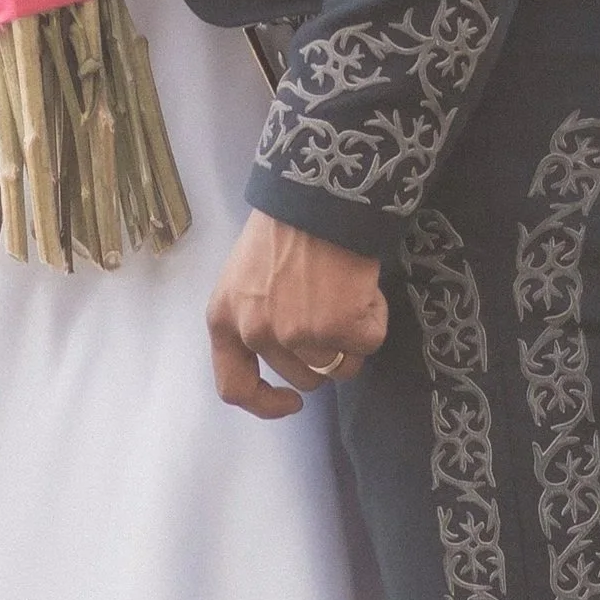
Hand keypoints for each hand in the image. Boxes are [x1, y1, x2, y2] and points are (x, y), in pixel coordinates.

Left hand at [207, 210, 388, 418]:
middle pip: (302, 377)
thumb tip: (286, 355)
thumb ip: (253, 318)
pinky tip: (364, 287)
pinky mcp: (341, 329)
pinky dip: (374, 319)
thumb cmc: (284, 226)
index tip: (291, 401)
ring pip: (339, 366)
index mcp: (225, 320)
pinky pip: (369, 343)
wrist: (319, 196)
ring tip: (348, 292)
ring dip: (351, 338)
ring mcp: (299, 335)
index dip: (265, 403)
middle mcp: (257, 333)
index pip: (235, 388)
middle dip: (323, 354)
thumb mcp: (243, 277)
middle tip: (333, 311)